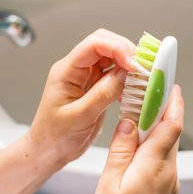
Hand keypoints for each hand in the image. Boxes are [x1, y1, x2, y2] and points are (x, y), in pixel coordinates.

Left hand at [28, 29, 134, 166]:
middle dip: (126, 51)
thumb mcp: (80, 117)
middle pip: (105, 44)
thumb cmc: (55, 136)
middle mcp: (77, 70)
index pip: (93, 45)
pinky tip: (132, 90)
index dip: (117, 48)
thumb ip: (102, 94)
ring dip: (129, 65)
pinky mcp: (96, 87)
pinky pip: (115, 74)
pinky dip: (127, 78)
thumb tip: (124, 74)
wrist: (50, 149)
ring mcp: (87, 77)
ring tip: (141, 79)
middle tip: (142, 68)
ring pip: (112, 58)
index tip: (133, 63)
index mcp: (66, 71)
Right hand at [92, 85, 183, 193]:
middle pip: (173, 131)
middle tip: (157, 94)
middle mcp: (168, 171)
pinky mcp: (168, 188)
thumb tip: (127, 123)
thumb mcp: (110, 183)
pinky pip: (167, 158)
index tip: (170, 85)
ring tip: (146, 116)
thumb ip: (120, 150)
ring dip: (162, 126)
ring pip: (170, 144)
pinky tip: (144, 146)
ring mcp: (170, 180)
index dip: (173, 102)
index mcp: (153, 166)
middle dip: (168, 109)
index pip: (171, 124)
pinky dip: (159, 144)